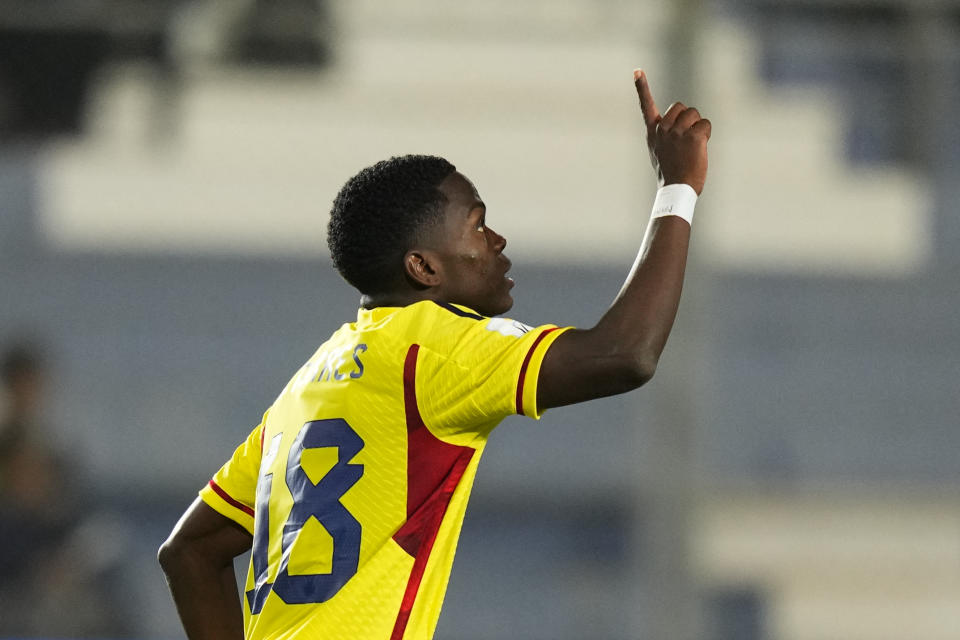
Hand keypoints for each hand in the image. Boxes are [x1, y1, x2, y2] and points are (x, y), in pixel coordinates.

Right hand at [634, 69, 710, 194]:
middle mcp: (662, 129)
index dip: (642, 88)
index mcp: (652, 133)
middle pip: (681, 107)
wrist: (676, 190)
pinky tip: (700, 149)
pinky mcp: (693, 136)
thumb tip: (682, 128)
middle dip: (688, 119)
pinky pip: (706, 125)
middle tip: (686, 141)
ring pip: (695, 115)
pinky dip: (707, 135)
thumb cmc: (672, 175)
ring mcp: (677, 132)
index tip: (637, 71)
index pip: (646, 106)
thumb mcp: (661, 153)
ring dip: (698, 127)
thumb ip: (666, 136)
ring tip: (692, 148)